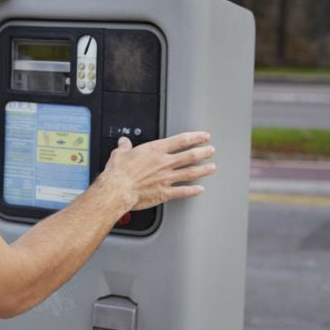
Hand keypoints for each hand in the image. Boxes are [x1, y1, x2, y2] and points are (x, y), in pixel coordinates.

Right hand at [98, 132, 215, 210]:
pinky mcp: (164, 192)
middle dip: (203, 152)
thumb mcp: (119, 154)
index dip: (195, 137)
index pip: (181, 141)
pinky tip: (200, 190)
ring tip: (212, 168)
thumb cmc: (119, 172)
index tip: (204, 137)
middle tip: (211, 151)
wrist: (118, 189)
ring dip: (203, 170)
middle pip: (190, 156)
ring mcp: (166, 178)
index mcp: (155, 151)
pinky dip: (193, 191)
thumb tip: (123, 142)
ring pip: (190, 173)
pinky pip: (182, 191)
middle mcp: (164, 163)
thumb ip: (124, 147)